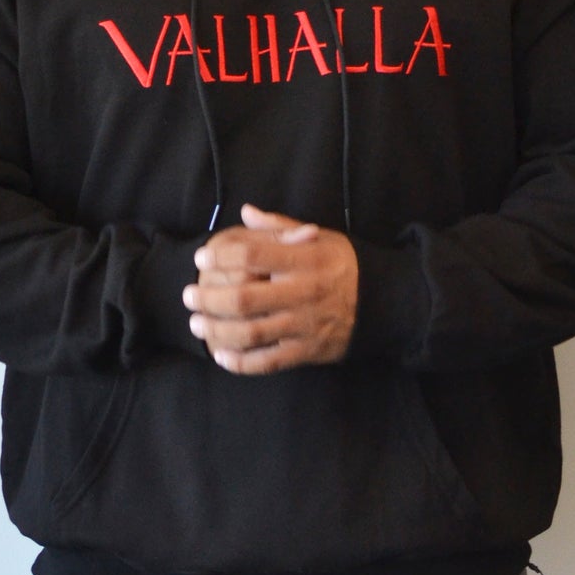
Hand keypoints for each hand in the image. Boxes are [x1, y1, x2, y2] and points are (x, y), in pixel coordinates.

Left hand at [183, 204, 358, 373]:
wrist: (385, 302)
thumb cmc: (344, 266)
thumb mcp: (321, 238)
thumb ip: (281, 228)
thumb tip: (246, 212)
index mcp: (304, 260)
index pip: (252, 256)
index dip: (221, 256)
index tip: (202, 256)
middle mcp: (303, 293)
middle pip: (244, 299)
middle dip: (209, 298)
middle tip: (189, 295)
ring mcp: (304, 326)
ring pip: (251, 333)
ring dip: (217, 330)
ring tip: (197, 323)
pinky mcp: (307, 352)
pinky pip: (267, 362)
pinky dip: (240, 362)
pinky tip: (221, 355)